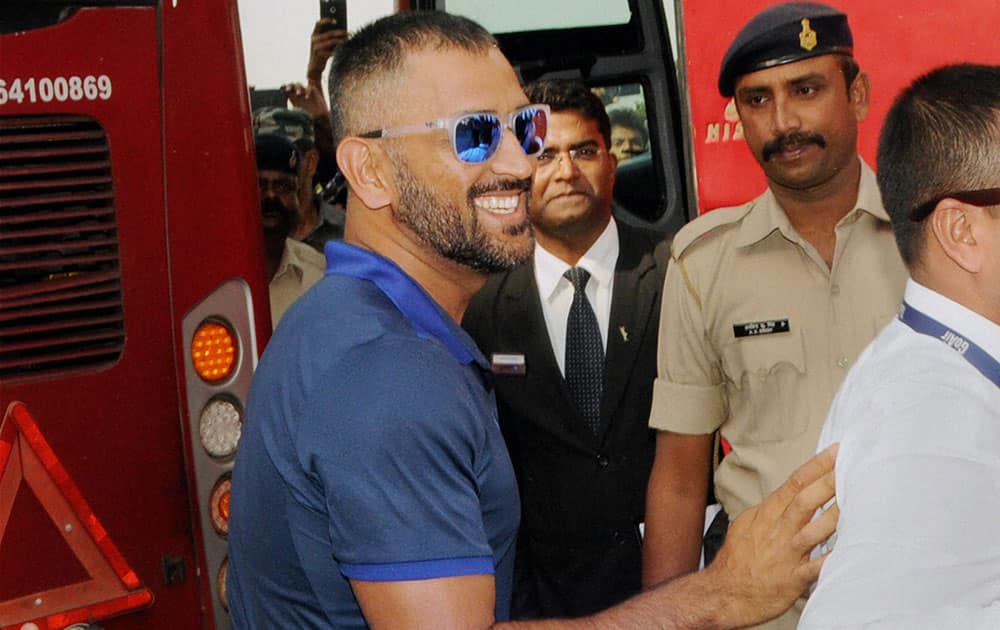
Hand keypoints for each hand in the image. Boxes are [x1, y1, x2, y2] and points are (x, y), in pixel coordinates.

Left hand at [282, 82, 329, 119]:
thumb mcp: (299, 114)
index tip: (282, 90)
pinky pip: (309, 88)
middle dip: (289, 86)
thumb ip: (294, 112)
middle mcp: (298, 93)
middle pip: (292, 85)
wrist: (319, 115)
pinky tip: (306, 97)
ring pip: (299, 85)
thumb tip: (288, 113)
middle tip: (287, 90)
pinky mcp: (313, 91)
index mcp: (293, 97)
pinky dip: (307, 91)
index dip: (283, 87)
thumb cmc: (308, 116)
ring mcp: (305, 91)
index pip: (286, 89)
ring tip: (298, 94)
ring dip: (297, 88)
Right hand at [308, 18, 347, 81]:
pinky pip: (332, 51)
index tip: (336, 21)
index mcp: (313, 34)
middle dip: (340, 32)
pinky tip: (345, 48)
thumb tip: (342, 31)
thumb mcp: (322, 43)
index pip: (318, 24)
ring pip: (332, 42)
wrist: (314, 66)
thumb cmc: (321, 53)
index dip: (326, 20)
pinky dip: (340, 49)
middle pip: (329, 33)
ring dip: (342, 41)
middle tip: (348, 33)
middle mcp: (314, 40)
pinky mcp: (320, 55)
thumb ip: (328, 36)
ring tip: (348, 40)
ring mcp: (316, 48)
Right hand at [706, 444, 838, 627]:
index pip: (794, 483)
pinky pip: (816, 567)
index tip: (836, 452)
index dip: (817, 466)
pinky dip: (832, 558)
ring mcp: (785, 554)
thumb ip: (771, 510)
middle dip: (829, 482)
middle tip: (851, 467)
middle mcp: (776, 531)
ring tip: (858, 501)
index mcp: (766, 515)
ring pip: (813, 531)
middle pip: (805, 501)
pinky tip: (850, 550)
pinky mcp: (792, 579)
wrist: (723, 592)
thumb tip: (789, 494)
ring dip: (835, 516)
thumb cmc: (737, 559)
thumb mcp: (747, 525)